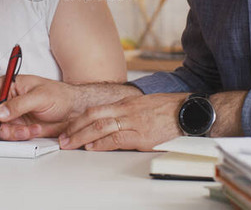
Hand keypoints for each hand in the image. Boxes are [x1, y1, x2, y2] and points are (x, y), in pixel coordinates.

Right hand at [0, 75, 78, 139]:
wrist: (73, 110)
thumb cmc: (59, 95)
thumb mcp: (40, 96)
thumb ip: (19, 104)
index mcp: (8, 85)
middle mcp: (6, 99)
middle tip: (9, 132)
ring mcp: (10, 114)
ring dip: (11, 133)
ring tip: (29, 130)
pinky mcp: (17, 127)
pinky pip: (9, 136)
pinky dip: (19, 137)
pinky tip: (33, 131)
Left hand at [59, 93, 186, 151]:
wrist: (188, 111)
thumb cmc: (168, 109)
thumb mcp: (143, 104)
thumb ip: (127, 111)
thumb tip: (112, 120)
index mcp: (126, 102)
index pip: (95, 109)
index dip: (79, 119)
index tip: (69, 127)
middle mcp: (127, 110)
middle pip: (93, 116)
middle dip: (74, 128)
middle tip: (62, 138)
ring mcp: (133, 122)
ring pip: (101, 126)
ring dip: (82, 136)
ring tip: (70, 144)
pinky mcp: (142, 135)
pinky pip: (117, 138)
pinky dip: (102, 144)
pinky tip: (92, 147)